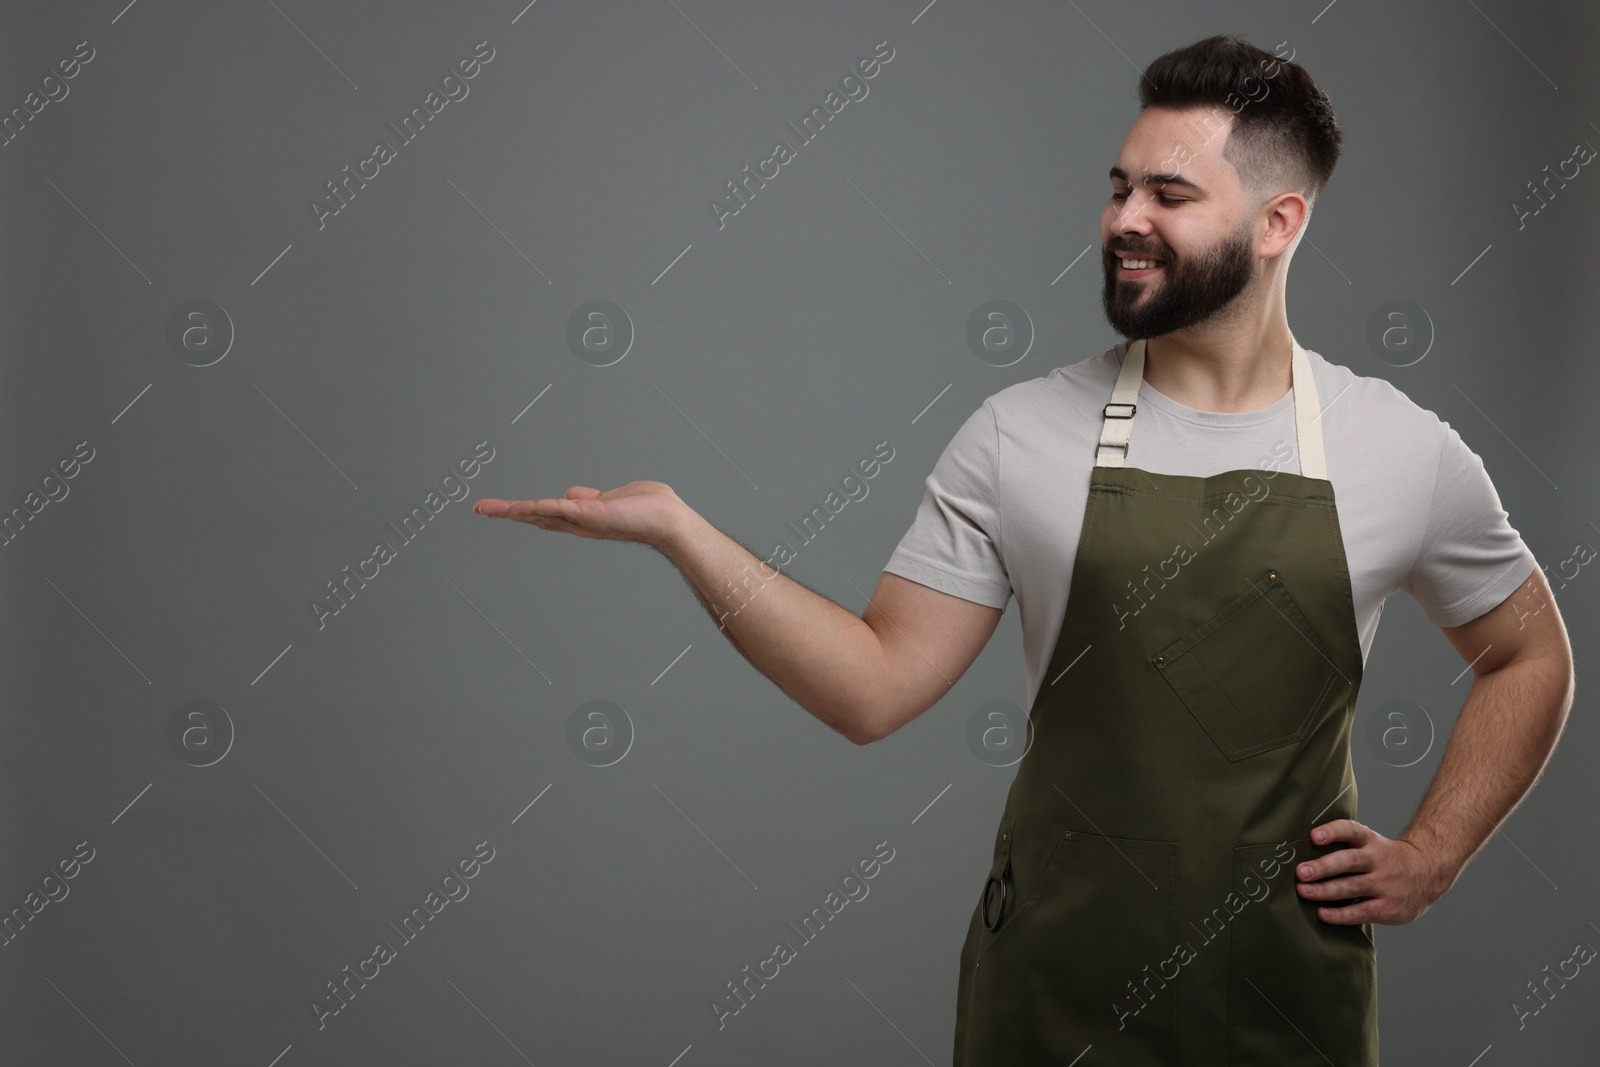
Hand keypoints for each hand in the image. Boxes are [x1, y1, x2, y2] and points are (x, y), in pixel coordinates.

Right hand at [474, 481, 689, 547]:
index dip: (524, 511)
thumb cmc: (649, 509)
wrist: (668, 520)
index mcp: (583, 517)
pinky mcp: (587, 514)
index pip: (548, 513)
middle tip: (481, 509)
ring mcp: (582, 520)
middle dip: (507, 512)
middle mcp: (579, 522)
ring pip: (539, 513)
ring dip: (512, 510)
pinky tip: (514, 508)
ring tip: (487, 508)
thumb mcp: (612, 499)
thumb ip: (590, 498)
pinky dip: (533, 509)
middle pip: (536, 516)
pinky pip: (554, 509)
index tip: (503, 508)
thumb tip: (573, 494)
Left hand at [1295, 819, 1445, 925]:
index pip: (1352, 831)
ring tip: (1304, 891)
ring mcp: (1384, 885)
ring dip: (1326, 890)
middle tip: (1300, 872)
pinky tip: (1322, 913)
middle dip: (1323, 867)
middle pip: (1349, 861)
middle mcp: (1378, 861)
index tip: (1314, 836)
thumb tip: (1300, 850)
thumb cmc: (1384, 859)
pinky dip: (1340, 914)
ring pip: (1352, 887)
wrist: (1428, 874)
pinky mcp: (1388, 907)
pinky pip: (1361, 912)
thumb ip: (1344, 845)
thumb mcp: (1371, 844)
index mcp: (1371, 841)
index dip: (1333, 832)